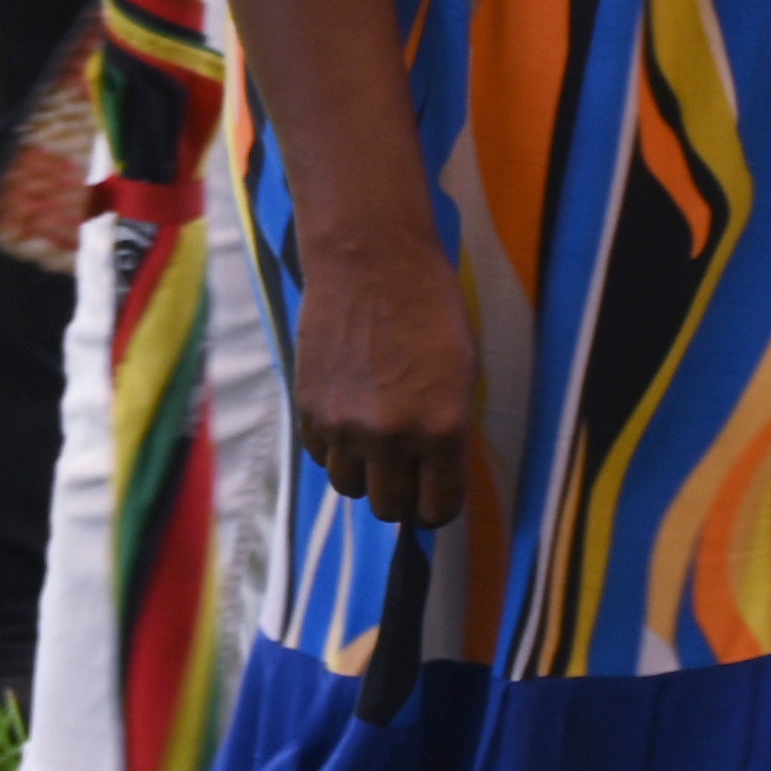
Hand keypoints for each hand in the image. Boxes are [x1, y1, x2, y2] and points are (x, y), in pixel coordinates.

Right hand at [289, 231, 480, 528]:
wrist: (369, 262)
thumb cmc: (432, 308)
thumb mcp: (461, 374)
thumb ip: (447, 429)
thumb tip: (433, 470)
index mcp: (442, 430)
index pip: (438, 508)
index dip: (437, 506)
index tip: (433, 495)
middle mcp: (391, 437)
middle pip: (388, 508)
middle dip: (400, 496)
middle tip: (405, 473)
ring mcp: (344, 425)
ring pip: (349, 487)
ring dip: (363, 473)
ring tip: (372, 444)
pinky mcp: (309, 408)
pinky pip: (320, 454)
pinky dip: (334, 447)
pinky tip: (347, 417)